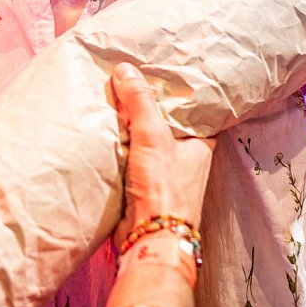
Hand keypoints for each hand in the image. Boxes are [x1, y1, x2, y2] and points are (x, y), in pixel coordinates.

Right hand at [111, 62, 214, 247]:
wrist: (150, 238)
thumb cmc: (164, 187)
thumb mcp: (152, 136)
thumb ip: (139, 101)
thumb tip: (124, 68)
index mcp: (200, 144)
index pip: (191, 109)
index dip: (175, 91)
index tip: (157, 71)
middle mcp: (186, 158)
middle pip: (164, 124)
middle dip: (147, 107)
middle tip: (128, 80)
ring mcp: (165, 174)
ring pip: (146, 141)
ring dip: (130, 127)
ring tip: (112, 98)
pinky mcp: (143, 187)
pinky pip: (131, 158)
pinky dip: (120, 147)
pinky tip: (104, 131)